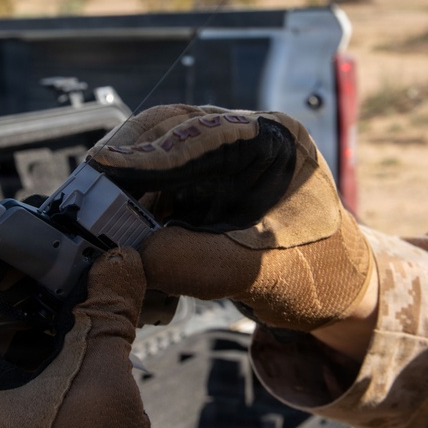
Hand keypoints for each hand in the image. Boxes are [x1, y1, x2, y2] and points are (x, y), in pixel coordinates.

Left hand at [0, 242, 152, 427]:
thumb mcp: (98, 389)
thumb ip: (107, 314)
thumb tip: (119, 262)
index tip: (40, 228)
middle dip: (29, 281)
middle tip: (79, 259)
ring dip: (40, 314)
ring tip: (89, 293)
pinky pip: (4, 375)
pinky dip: (40, 350)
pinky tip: (84, 335)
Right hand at [89, 105, 376, 333]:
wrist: (340, 295)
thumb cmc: (319, 276)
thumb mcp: (258, 272)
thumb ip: (195, 262)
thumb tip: (132, 257)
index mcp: (271, 141)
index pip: (199, 133)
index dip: (147, 153)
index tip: (102, 167)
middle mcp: (243, 139)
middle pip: (167, 132)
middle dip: (125, 164)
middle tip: (87, 196)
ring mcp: (222, 162)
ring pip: (156, 159)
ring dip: (125, 191)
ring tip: (97, 222)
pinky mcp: (205, 187)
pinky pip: (158, 188)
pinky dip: (136, 212)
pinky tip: (123, 237)